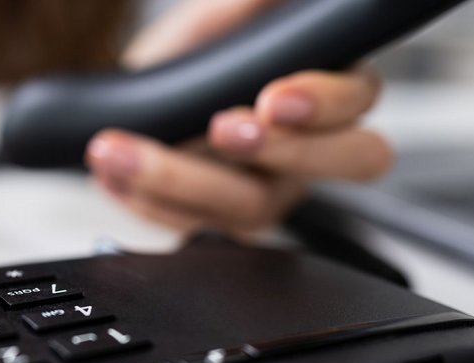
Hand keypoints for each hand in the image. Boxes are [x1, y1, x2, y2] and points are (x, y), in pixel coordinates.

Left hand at [87, 0, 391, 233]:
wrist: (134, 98)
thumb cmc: (192, 56)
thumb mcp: (219, 19)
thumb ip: (249, 6)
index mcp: (326, 90)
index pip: (358, 100)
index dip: (325, 103)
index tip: (274, 99)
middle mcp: (310, 149)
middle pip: (345, 165)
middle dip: (289, 151)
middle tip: (223, 129)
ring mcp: (269, 193)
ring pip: (254, 206)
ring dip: (183, 179)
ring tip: (124, 151)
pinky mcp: (220, 223)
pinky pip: (197, 229)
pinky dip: (149, 202)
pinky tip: (115, 175)